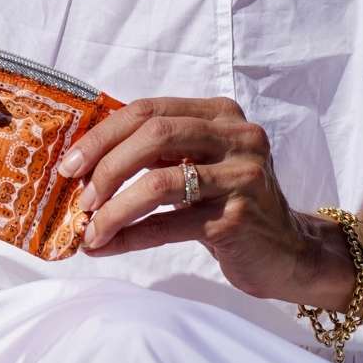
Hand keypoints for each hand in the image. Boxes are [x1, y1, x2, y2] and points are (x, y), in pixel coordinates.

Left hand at [57, 96, 352, 305]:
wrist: (292, 252)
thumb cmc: (227, 202)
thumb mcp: (196, 162)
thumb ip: (155, 150)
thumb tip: (82, 161)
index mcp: (219, 113)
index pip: (148, 110)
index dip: (103, 134)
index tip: (70, 163)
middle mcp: (236, 137)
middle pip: (153, 135)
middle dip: (105, 165)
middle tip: (78, 195)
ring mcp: (241, 177)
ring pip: (159, 182)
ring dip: (114, 208)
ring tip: (90, 229)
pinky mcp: (238, 218)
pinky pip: (170, 224)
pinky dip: (132, 235)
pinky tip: (107, 246)